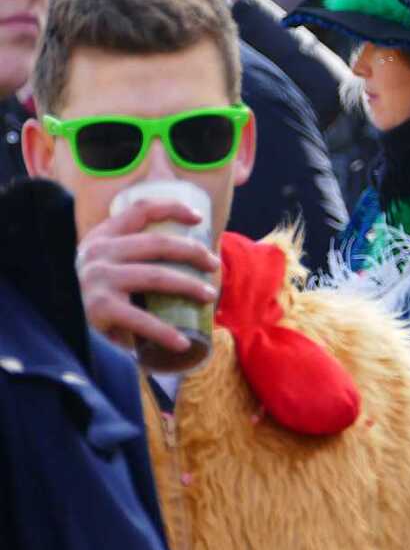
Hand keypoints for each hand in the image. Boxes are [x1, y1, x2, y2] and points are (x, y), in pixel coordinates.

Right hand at [77, 198, 219, 351]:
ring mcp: (98, 280)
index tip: (198, 217)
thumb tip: (188, 255)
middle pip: (158, 243)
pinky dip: (165, 332)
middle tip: (214, 264)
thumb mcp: (104, 265)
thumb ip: (131, 255)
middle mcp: (98, 253)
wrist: (55, 324)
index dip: (172, 208)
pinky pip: (141, 319)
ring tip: (209, 296)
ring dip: (190, 286)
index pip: (140, 209)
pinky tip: (182, 341)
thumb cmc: (90, 294)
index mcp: (102, 237)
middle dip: (193, 252)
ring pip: (158, 276)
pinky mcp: (99, 309)